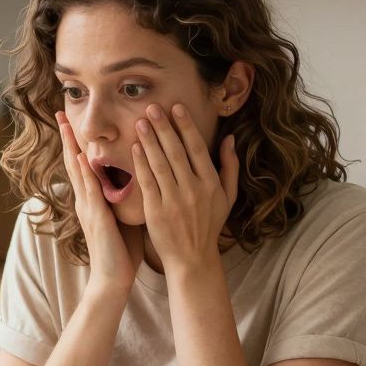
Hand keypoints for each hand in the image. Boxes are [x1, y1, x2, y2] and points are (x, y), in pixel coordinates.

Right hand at [57, 112, 143, 294]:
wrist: (112, 279)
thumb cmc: (121, 251)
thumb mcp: (122, 217)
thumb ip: (123, 198)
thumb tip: (136, 179)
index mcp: (92, 200)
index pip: (83, 165)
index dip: (77, 143)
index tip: (73, 122)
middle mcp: (85, 201)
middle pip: (73, 162)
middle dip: (67, 137)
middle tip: (60, 113)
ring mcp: (87, 208)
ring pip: (76, 170)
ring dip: (70, 146)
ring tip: (64, 124)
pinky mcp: (95, 217)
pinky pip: (88, 190)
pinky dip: (83, 171)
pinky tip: (80, 155)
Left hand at [131, 103, 238, 275]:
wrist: (192, 258)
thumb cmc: (209, 225)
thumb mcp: (227, 197)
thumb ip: (230, 167)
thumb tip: (230, 138)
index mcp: (211, 184)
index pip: (197, 148)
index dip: (186, 126)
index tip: (176, 108)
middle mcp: (194, 190)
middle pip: (176, 152)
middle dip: (163, 127)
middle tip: (152, 107)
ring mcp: (174, 201)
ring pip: (160, 164)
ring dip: (149, 140)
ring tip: (141, 122)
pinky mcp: (156, 211)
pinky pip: (147, 182)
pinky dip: (141, 163)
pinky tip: (135, 147)